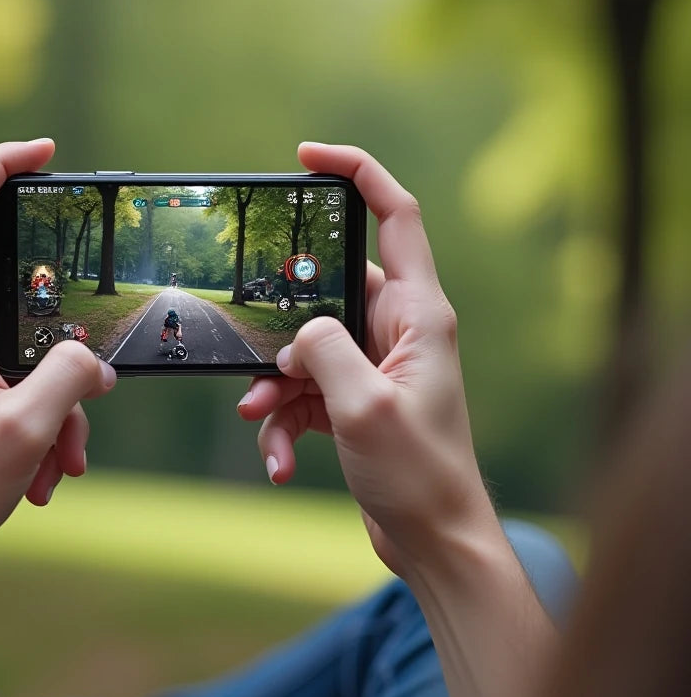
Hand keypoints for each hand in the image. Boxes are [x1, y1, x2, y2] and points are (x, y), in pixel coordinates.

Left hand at [0, 139, 115, 589]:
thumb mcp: (28, 429)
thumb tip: (95, 361)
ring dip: (59, 399)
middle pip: (17, 289)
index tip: (43, 150)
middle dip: (67, 341)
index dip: (0, 166)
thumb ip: (73, 376)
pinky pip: (15, 380)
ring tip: (65, 458)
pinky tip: (49, 472)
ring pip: (26, 347)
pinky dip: (42, 418)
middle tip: (90, 380)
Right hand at [238, 142, 496, 578]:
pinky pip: (304, 390)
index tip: (309, 155)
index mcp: (420, 313)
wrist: (434, 541)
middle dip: (283, 324)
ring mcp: (374, 364)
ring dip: (276, 384)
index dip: (358, 173)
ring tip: (262, 419)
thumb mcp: (364, 408)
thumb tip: (298, 337)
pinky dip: (284, 421)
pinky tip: (281, 461)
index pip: (397, 216)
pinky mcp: (354, 397)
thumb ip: (325, 352)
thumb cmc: (420, 475)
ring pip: (305, 347)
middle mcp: (399, 329)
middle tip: (261, 347)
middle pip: (326, 289)